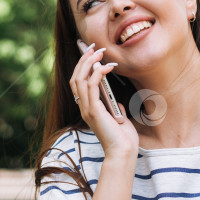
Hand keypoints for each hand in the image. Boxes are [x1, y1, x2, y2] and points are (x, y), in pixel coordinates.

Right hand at [70, 43, 138, 157]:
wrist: (123, 152)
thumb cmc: (123, 139)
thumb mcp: (119, 120)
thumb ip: (114, 110)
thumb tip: (117, 103)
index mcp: (88, 108)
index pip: (78, 83)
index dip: (82, 67)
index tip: (90, 53)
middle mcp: (83, 108)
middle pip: (76, 78)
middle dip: (83, 60)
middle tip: (93, 47)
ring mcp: (87, 109)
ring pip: (80, 79)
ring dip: (89, 63)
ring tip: (99, 52)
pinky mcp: (94, 111)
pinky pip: (92, 86)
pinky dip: (98, 73)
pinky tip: (107, 66)